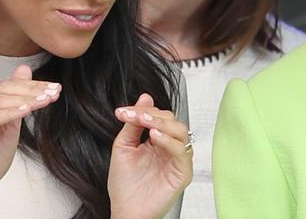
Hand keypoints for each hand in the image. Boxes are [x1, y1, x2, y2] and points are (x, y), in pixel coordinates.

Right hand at [0, 65, 61, 214]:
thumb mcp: (12, 121)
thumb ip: (18, 97)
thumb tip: (25, 69)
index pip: (10, 84)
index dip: (34, 84)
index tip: (56, 87)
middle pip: (6, 89)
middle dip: (34, 90)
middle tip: (54, 92)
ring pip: (1, 101)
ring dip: (27, 100)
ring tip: (46, 100)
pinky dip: (12, 112)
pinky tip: (27, 110)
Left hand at [108, 93, 192, 218]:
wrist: (125, 211)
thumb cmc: (124, 185)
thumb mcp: (123, 147)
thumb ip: (133, 123)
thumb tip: (144, 97)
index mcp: (157, 140)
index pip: (157, 116)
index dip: (142, 110)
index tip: (123, 112)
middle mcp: (169, 147)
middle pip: (172, 120)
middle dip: (153, 115)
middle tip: (136, 116)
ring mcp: (177, 159)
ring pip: (181, 131)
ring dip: (163, 123)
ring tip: (146, 123)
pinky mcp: (183, 173)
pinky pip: (182, 151)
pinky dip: (170, 141)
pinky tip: (155, 137)